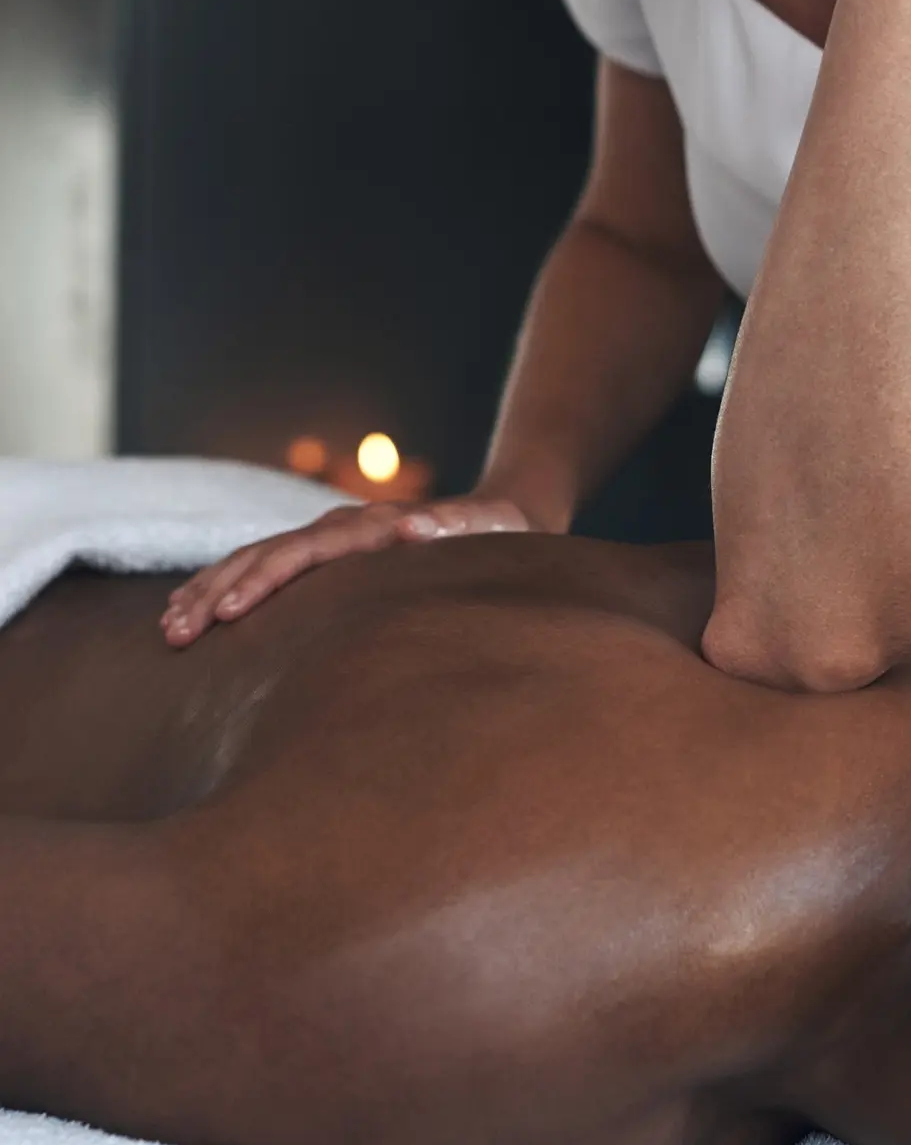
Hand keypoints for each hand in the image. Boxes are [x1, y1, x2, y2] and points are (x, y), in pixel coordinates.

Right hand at [159, 495, 533, 646]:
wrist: (504, 512)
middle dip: (218, 591)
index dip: (263, 580)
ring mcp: (332, 539)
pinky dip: (227, 586)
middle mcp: (344, 528)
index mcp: (374, 527)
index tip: (228, 611)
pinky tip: (195, 611)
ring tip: (172, 628)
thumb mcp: (495, 527)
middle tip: (180, 632)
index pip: (303, 553)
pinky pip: (266, 568)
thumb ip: (458, 526)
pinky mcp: (329, 556)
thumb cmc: (504, 531)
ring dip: (210, 590)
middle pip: (266, 555)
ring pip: (255, 559)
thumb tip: (416, 526)